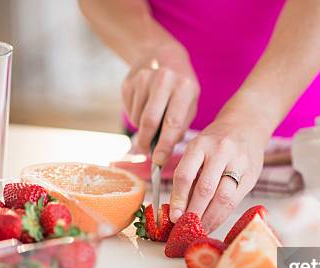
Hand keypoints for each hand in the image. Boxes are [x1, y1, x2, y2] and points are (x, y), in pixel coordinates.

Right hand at [122, 46, 199, 165]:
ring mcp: (144, 79)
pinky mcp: (129, 81)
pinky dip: (136, 117)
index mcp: (184, 87)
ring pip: (137, 118)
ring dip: (142, 129)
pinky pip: (129, 110)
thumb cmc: (181, 88)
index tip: (159, 161)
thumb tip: (161, 153)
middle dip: (147, 142)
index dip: (164, 145)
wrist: (163, 54)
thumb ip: (179, 127)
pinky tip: (144, 107)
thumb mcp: (190, 103)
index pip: (173, 123)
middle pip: (150, 121)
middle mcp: (164, 80)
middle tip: (148, 152)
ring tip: (152, 122)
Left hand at [169, 114, 269, 232]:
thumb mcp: (198, 149)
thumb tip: (178, 208)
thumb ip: (190, 175)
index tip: (173, 216)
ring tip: (200, 229)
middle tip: (186, 228)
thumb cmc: (216, 142)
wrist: (247, 125)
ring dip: (209, 218)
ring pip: (223, 198)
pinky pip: (236, 201)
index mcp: (201, 144)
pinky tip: (214, 222)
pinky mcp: (252, 175)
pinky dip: (222, 216)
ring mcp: (239, 163)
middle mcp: (221, 151)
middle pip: (205, 189)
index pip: (185, 175)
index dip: (178, 199)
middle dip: (194, 213)